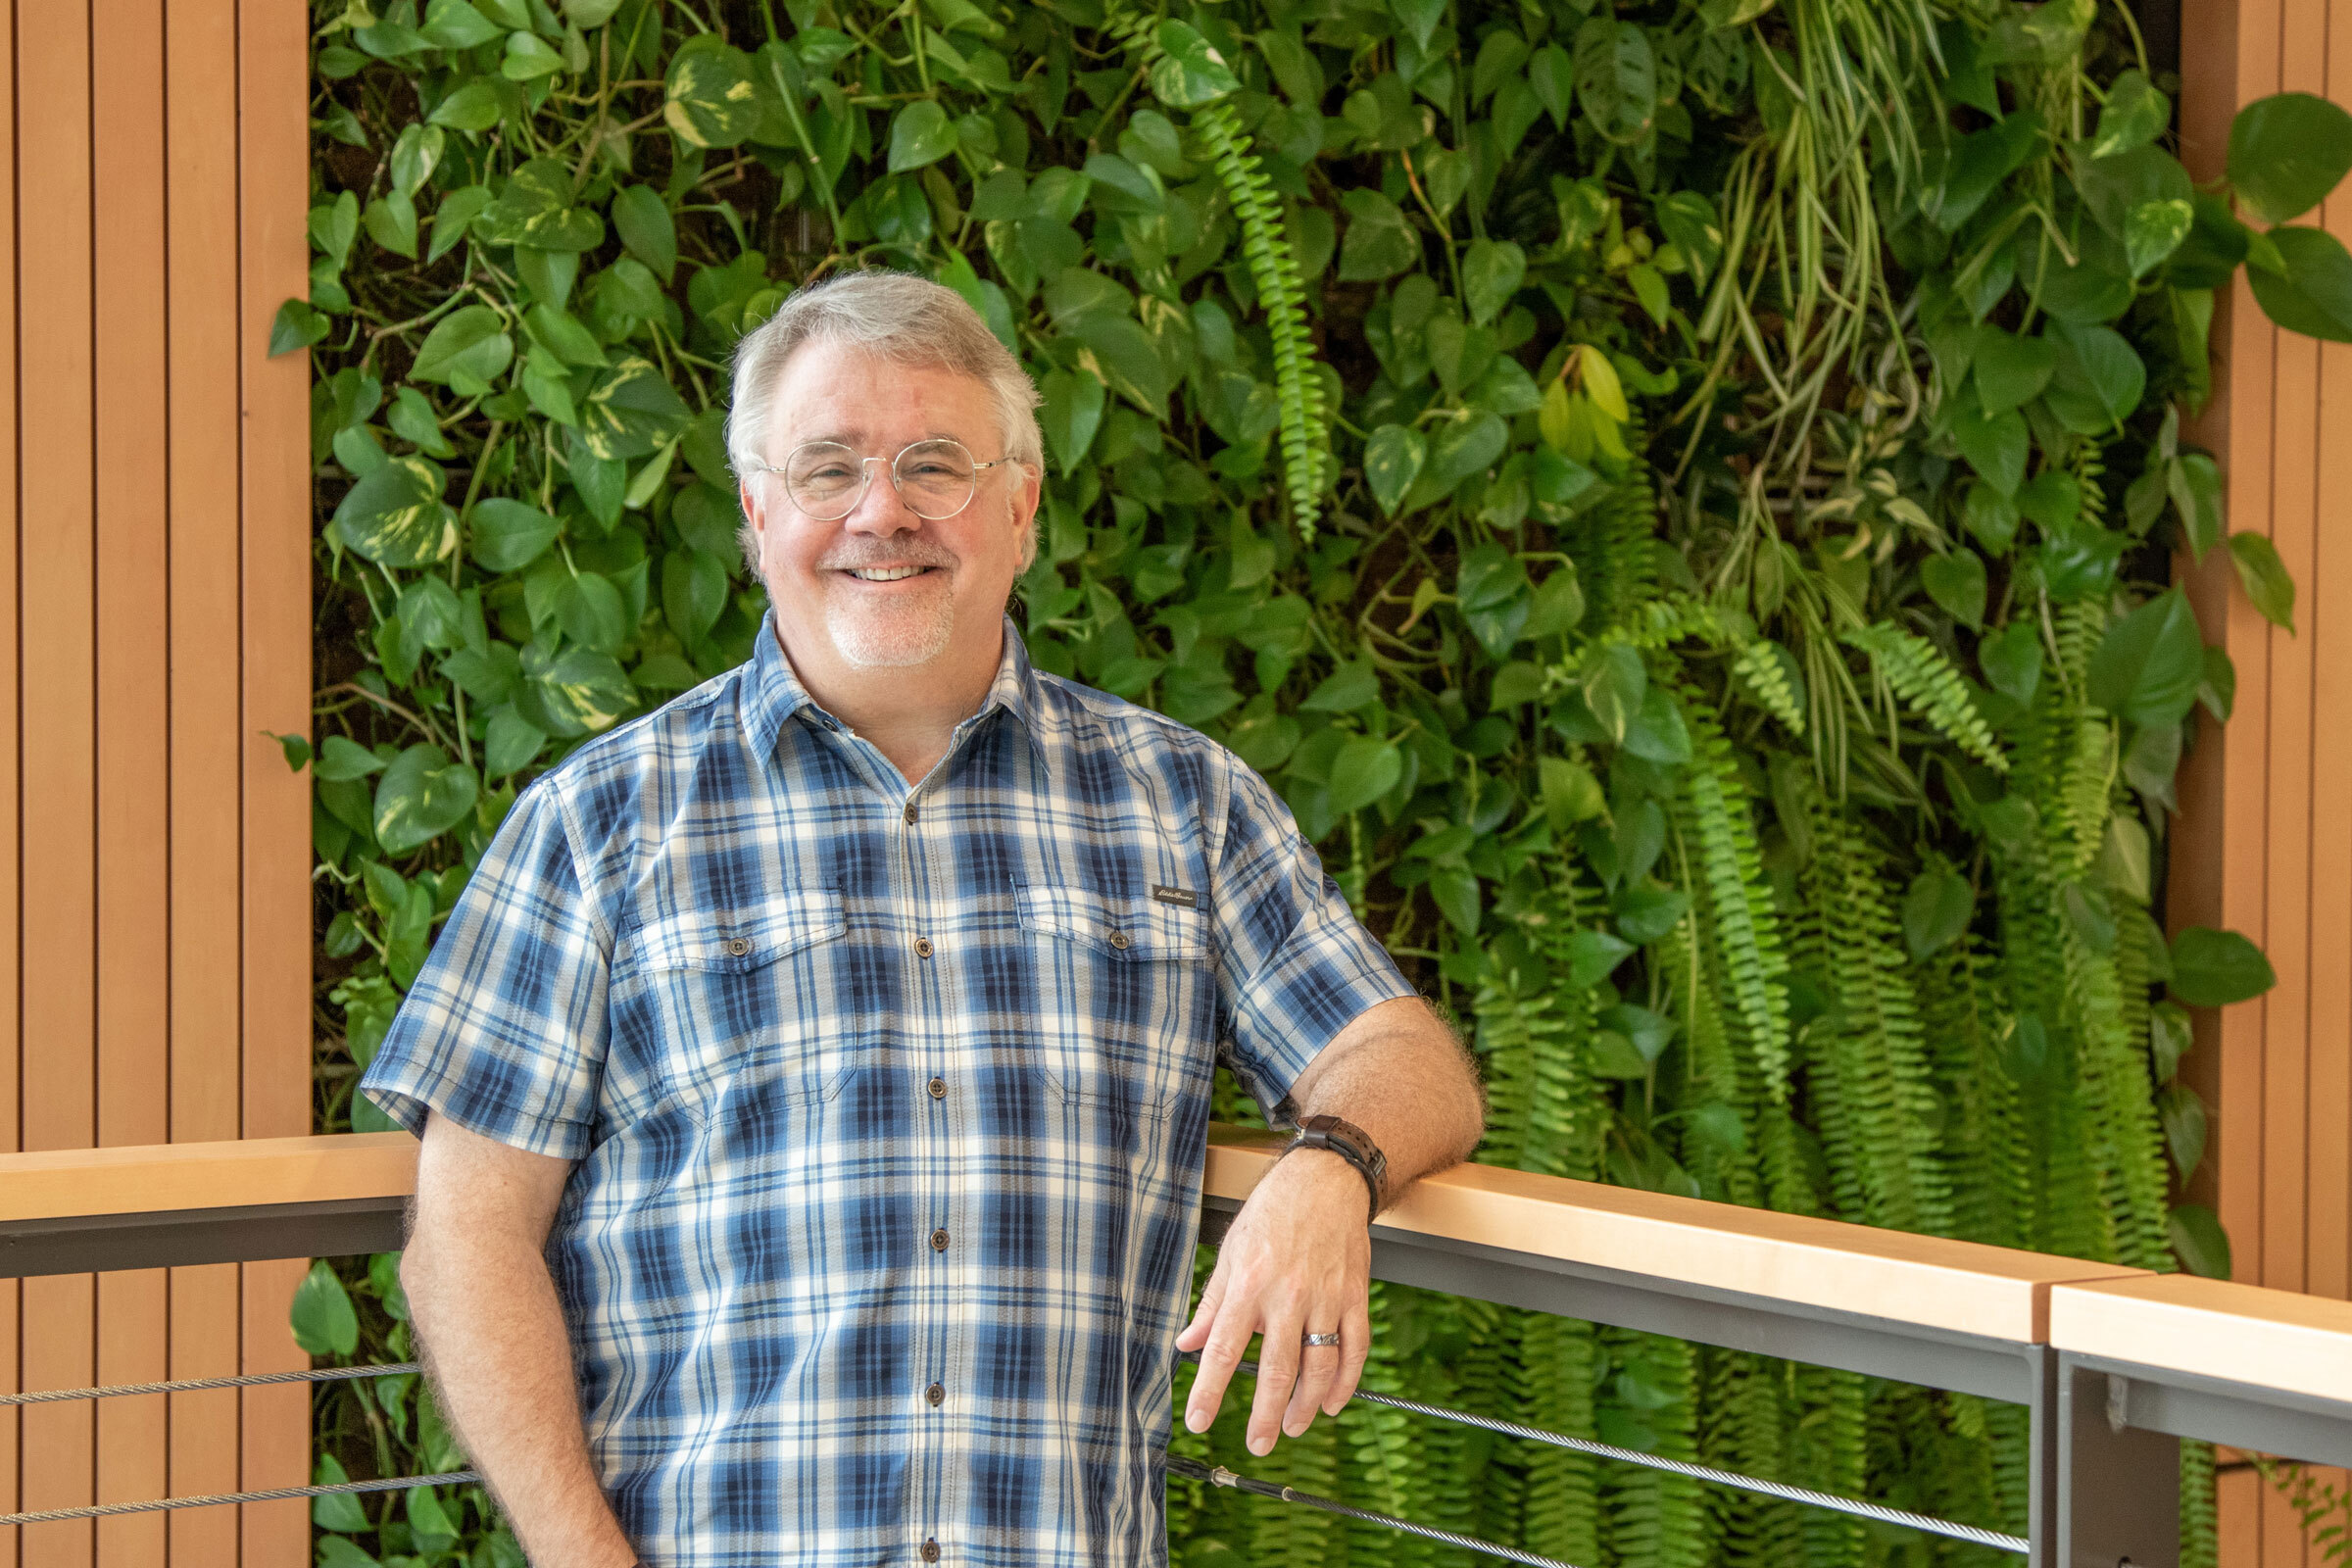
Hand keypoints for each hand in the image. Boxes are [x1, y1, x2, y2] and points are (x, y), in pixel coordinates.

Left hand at [1175, 1148, 1371, 1455]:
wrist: (1326, 1180)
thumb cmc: (1273, 1212)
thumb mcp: (1231, 1252)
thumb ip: (1211, 1304)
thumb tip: (1186, 1343)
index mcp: (1249, 1284)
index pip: (1224, 1349)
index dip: (1209, 1390)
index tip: (1198, 1421)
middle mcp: (1288, 1295)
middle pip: (1278, 1370)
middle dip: (1266, 1415)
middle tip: (1258, 1444)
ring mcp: (1326, 1297)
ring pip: (1319, 1367)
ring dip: (1306, 1405)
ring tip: (1293, 1427)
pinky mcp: (1355, 1295)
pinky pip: (1355, 1348)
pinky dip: (1346, 1381)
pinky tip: (1333, 1402)